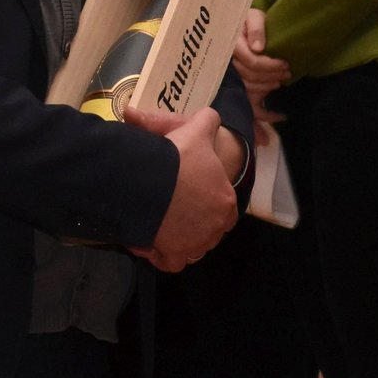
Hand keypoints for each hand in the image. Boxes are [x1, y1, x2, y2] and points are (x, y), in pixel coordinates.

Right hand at [126, 105, 237, 272]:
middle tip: (174, 210)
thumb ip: (207, 121)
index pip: (225, 208)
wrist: (152, 181)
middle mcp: (215, 227)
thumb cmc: (180, 158)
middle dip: (195, 223)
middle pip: (208, 230)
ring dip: (181, 239)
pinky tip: (151, 242)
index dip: (210, 202)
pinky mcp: (174, 255)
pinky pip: (171, 262)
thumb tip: (209, 115)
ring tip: (162, 225)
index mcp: (226, 201)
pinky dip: (162, 255)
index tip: (193, 195)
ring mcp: (195, 243)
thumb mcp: (197, 130)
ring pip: (191, 247)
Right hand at [232, 7, 291, 123]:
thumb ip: (256, 28)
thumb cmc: (250, 20)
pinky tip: (281, 116)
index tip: (285, 63)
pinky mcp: (239, 89)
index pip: (252, 62)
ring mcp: (231, 79)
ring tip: (281, 82)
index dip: (270, 65)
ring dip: (268, 88)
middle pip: (251, 78)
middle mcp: (228, 65)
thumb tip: (258, 48)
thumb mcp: (254, 16)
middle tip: (287, 73)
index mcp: (231, 47)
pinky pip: (249, 107)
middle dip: (272, 76)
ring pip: (250, 91)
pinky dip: (266, 115)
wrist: (243, 27)